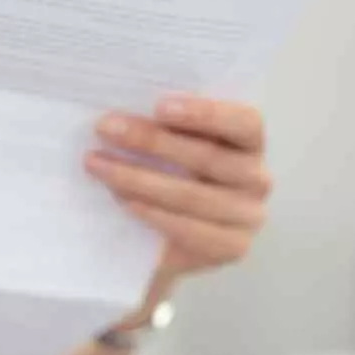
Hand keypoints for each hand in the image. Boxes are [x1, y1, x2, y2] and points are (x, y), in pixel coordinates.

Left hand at [86, 93, 271, 283]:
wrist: (168, 244)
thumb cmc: (171, 179)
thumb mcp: (173, 150)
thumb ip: (166, 129)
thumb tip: (122, 112)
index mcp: (250, 144)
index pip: (243, 122)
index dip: (204, 113)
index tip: (159, 106)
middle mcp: (257, 178)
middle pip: (207, 157)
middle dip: (150, 140)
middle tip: (106, 128)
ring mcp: (247, 216)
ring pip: (190, 194)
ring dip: (136, 177)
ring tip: (97, 164)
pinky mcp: (231, 247)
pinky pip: (188, 229)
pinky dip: (152, 213)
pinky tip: (122, 200)